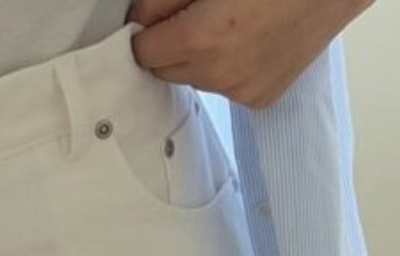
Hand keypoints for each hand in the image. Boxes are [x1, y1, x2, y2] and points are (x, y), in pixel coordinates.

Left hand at [126, 0, 370, 108]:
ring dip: (198, 57)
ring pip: (195, 79)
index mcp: (201, 38)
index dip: (146, 30)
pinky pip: (224, 87)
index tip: (158, 15)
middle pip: (164, 71)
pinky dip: (226, 67)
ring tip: (230, 23)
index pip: (143, 52)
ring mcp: (241, 91)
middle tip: (195, 13)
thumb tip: (139, 19)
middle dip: (168, 45)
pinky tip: (250, 39)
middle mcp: (218, 74)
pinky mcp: (260, 99)